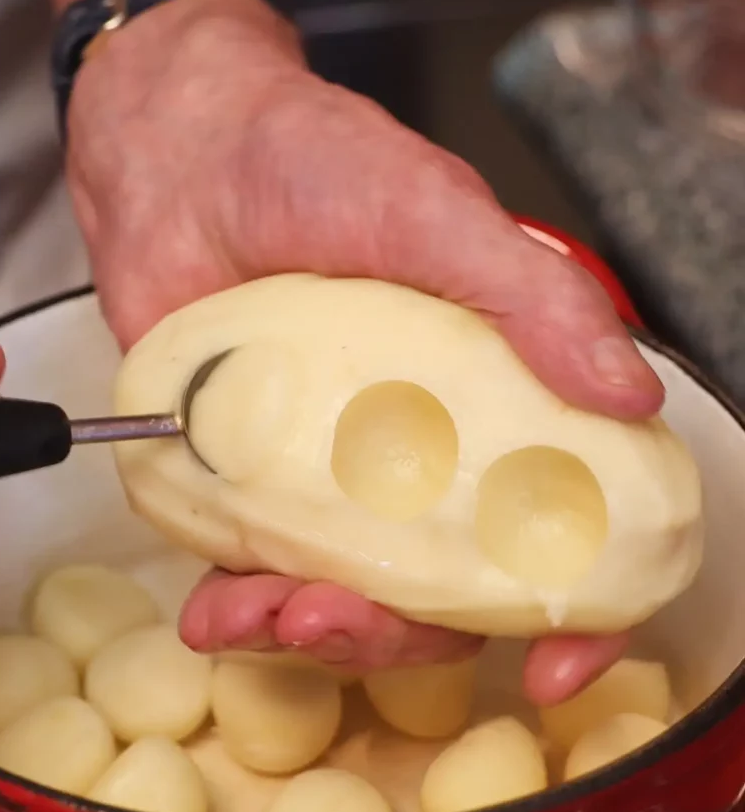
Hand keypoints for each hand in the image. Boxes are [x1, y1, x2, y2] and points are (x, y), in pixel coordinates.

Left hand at [66, 0, 663, 705]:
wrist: (182, 149)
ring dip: (307, 630)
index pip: (552, 521)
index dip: (569, 605)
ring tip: (266, 616)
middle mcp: (405, 448)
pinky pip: (245, 563)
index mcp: (482, 398)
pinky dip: (234, 603)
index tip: (560, 662)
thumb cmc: (312, 163)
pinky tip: (215, 610)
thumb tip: (629, 395)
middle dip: (399, 636)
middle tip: (347, 619)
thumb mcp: (436, 214)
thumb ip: (533, 296)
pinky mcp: (236, 470)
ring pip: (336, 591)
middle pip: (433, 587)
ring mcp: (316, 467)